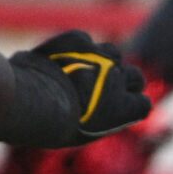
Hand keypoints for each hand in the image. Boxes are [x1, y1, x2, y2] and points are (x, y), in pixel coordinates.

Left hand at [0, 32, 152, 147]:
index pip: (143, 103)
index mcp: (125, 108)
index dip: (131, 103)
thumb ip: (98, 118)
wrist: (29, 102)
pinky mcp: (78, 41)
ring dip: (102, 59)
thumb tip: (96, 111)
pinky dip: (74, 47)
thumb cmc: (52, 126)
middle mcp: (119, 79)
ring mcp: (100, 57)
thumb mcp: (81, 133)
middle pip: (135, 75)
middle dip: (123, 79)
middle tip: (103, 86)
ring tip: (81, 68)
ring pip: (113, 52)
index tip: (118, 107)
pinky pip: (83, 40)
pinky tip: (59, 58)